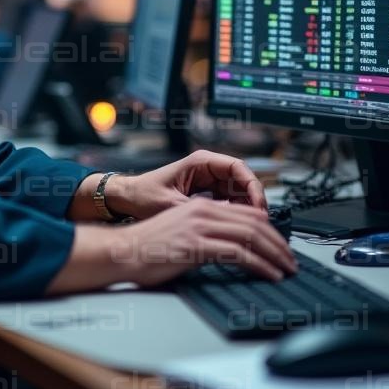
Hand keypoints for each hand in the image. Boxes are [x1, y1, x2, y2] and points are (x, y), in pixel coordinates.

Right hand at [46, 197, 296, 294]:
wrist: (124, 252)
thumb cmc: (149, 247)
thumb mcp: (183, 230)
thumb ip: (206, 230)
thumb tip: (231, 240)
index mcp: (201, 206)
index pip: (247, 214)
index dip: (270, 231)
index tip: (281, 247)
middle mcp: (204, 211)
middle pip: (255, 223)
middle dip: (278, 243)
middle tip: (291, 260)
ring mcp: (201, 227)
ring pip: (252, 236)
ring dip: (275, 255)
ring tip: (286, 269)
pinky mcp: (197, 245)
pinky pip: (239, 253)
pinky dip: (260, 264)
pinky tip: (269, 274)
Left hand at [106, 150, 266, 220]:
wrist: (127, 199)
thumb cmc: (143, 195)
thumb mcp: (171, 205)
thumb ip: (198, 212)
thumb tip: (223, 221)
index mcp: (200, 162)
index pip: (239, 168)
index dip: (253, 186)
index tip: (258, 206)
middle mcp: (207, 167)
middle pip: (243, 179)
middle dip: (254, 199)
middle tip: (261, 221)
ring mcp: (208, 179)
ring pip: (238, 190)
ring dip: (247, 207)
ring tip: (252, 227)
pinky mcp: (206, 191)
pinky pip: (229, 199)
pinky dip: (236, 211)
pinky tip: (238, 226)